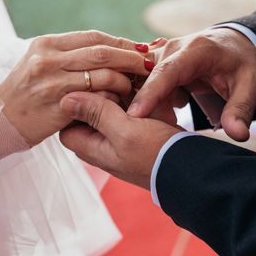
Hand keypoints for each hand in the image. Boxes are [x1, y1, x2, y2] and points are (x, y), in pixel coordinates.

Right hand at [0, 31, 153, 146]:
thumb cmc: (22, 96)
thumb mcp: (37, 65)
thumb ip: (65, 55)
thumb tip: (103, 49)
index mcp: (45, 44)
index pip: (93, 37)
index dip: (120, 42)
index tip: (139, 47)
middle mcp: (48, 58)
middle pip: (102, 51)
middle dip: (131, 56)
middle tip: (150, 62)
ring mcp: (53, 81)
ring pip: (103, 73)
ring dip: (126, 79)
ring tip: (138, 85)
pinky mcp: (60, 104)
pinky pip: (98, 97)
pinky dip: (114, 97)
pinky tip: (122, 101)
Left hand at [59, 92, 181, 187]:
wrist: (192, 166)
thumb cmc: (157, 154)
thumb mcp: (124, 131)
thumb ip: (95, 113)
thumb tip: (64, 100)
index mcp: (90, 147)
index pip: (66, 118)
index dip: (78, 101)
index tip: (99, 92)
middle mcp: (101, 143)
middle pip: (86, 109)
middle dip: (102, 93)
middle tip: (121, 89)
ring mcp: (119, 137)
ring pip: (109, 104)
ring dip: (122, 93)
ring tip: (137, 89)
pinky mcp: (137, 129)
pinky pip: (129, 107)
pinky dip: (136, 97)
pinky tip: (148, 93)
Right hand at [129, 29, 255, 140]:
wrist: (235, 44)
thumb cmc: (242, 63)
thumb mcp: (250, 86)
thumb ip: (241, 110)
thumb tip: (237, 134)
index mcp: (196, 50)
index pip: (167, 72)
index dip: (150, 94)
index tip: (134, 115)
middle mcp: (173, 48)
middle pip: (148, 80)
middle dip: (149, 110)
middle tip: (166, 134)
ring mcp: (161, 54)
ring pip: (141, 84)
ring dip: (149, 108)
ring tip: (170, 126)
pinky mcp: (155, 63)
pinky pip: (143, 84)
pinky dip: (149, 103)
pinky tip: (167, 116)